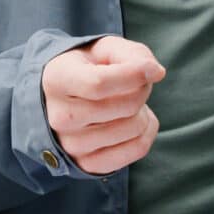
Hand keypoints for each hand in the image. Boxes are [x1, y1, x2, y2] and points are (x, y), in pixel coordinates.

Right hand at [40, 36, 164, 175]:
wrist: (61, 99)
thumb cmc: (88, 68)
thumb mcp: (104, 49)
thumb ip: (131, 54)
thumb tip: (156, 72)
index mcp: (57, 81)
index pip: (99, 84)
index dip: (134, 75)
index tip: (155, 70)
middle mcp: (60, 117)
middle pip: (125, 106)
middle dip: (142, 90)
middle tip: (137, 84)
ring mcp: (72, 145)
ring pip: (134, 128)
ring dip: (142, 111)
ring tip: (128, 103)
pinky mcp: (87, 164)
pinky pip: (137, 149)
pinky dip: (147, 132)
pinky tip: (136, 120)